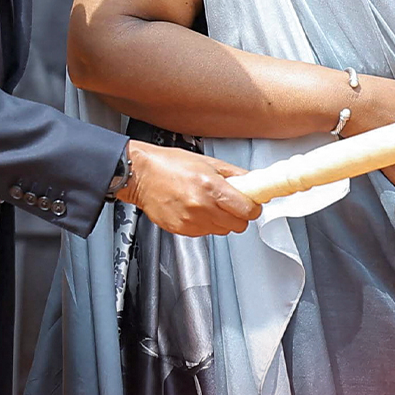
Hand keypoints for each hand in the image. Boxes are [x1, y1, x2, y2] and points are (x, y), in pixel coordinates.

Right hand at [120, 141, 258, 236]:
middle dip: (239, 215)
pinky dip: (206, 224)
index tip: (252, 204)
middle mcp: (202, 207)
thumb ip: (234, 174)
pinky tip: (197, 210)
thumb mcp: (208, 162)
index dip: (253, 208)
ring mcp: (191, 221)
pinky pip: (205, 233)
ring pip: (223, 231)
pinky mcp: (181, 230)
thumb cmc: (169, 164)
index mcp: (211, 187)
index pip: (247, 210)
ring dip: (223, 221)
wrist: (140, 174)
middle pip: (238, 225)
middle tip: (233, 204)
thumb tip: (252, 182)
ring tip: (211, 204)